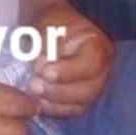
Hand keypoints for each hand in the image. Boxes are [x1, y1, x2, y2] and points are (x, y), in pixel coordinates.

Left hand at [28, 1, 114, 117]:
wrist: (51, 27)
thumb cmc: (50, 24)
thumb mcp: (48, 26)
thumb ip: (46, 47)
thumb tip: (40, 69)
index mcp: (98, 46)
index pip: (90, 64)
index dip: (67, 71)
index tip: (43, 71)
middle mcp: (102, 70)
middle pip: (87, 89)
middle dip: (58, 91)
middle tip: (33, 86)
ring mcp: (94, 87)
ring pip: (80, 104)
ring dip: (54, 102)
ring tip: (33, 93)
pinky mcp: (83, 99)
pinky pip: (72, 110)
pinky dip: (55, 109)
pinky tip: (38, 102)